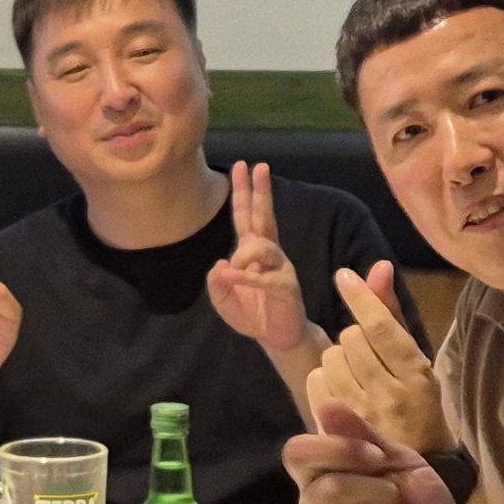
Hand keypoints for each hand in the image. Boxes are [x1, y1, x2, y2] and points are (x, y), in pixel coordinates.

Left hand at [202, 163, 310, 353]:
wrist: (276, 338)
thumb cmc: (251, 313)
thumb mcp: (223, 297)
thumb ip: (216, 281)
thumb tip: (220, 264)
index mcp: (252, 251)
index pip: (247, 215)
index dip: (244, 191)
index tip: (242, 166)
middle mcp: (268, 254)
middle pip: (264, 217)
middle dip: (261, 191)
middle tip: (260, 166)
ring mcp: (280, 268)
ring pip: (263, 246)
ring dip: (244, 255)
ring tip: (234, 270)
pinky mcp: (286, 287)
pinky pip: (264, 277)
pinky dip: (247, 277)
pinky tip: (235, 276)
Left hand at [305, 264, 447, 456]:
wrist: (409, 468)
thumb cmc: (418, 408)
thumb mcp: (415, 362)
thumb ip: (392, 316)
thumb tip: (379, 267)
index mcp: (417, 375)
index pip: (380, 327)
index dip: (359, 297)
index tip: (343, 276)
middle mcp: (389, 393)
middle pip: (351, 338)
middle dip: (355, 339)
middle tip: (368, 358)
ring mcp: (360, 413)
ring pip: (331, 357)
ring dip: (339, 358)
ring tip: (355, 375)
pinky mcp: (335, 428)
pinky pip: (316, 380)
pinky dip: (324, 377)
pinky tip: (340, 389)